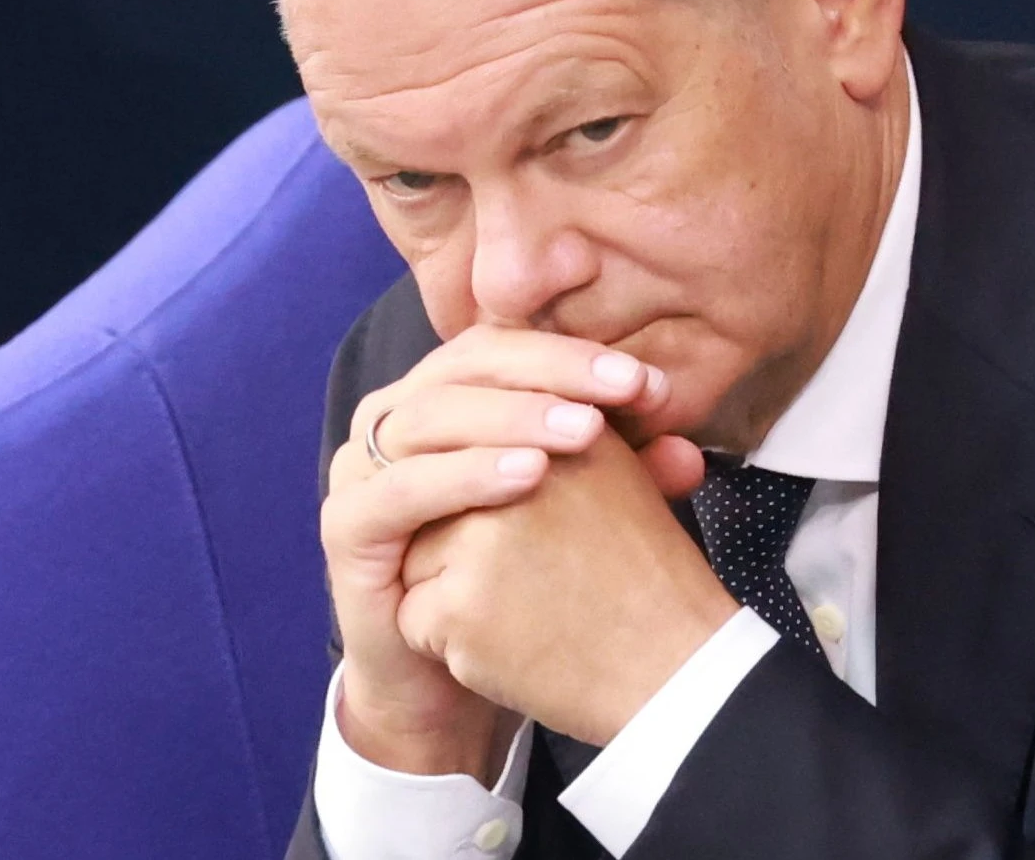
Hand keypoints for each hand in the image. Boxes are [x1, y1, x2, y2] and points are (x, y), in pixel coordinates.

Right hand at [320, 325, 705, 780]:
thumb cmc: (512, 588)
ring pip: (432, 416)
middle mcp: (394, 420)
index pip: (504, 347)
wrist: (447, 688)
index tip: (651, 383)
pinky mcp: (345, 526)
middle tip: (624, 390)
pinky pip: (401, 488)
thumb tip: (690, 450)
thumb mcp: (575, 519)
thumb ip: (624, 480)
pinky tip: (526, 477)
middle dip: (552, 372)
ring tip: (585, 432)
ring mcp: (360, 470)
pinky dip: (464, 475)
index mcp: (443, 399)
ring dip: (513, 417)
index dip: (575, 354)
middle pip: (466, 366)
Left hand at [395, 427, 737, 746]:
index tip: (544, 543)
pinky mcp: (458, 604)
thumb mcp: (617, 483)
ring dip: (454, 593)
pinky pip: (414, 618)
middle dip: (465, 547)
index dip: (494, 511)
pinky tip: (514, 649)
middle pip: (439, 505)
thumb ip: (552, 439)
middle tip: (539, 582)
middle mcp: (517, 471)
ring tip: (531, 613)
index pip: (473, 457)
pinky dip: (450, 644)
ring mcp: (481, 539)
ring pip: (416, 561)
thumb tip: (492, 421)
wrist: (674, 674)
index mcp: (557, 431)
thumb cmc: (644, 585)